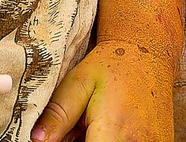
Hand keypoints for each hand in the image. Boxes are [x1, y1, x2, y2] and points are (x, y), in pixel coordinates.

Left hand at [30, 41, 170, 141]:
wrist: (149, 53)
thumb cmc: (112, 65)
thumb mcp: (80, 82)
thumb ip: (59, 114)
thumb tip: (37, 140)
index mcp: (113, 131)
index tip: (68, 135)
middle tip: (79, 128)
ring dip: (99, 141)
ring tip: (94, 127)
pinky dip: (113, 140)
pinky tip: (108, 130)